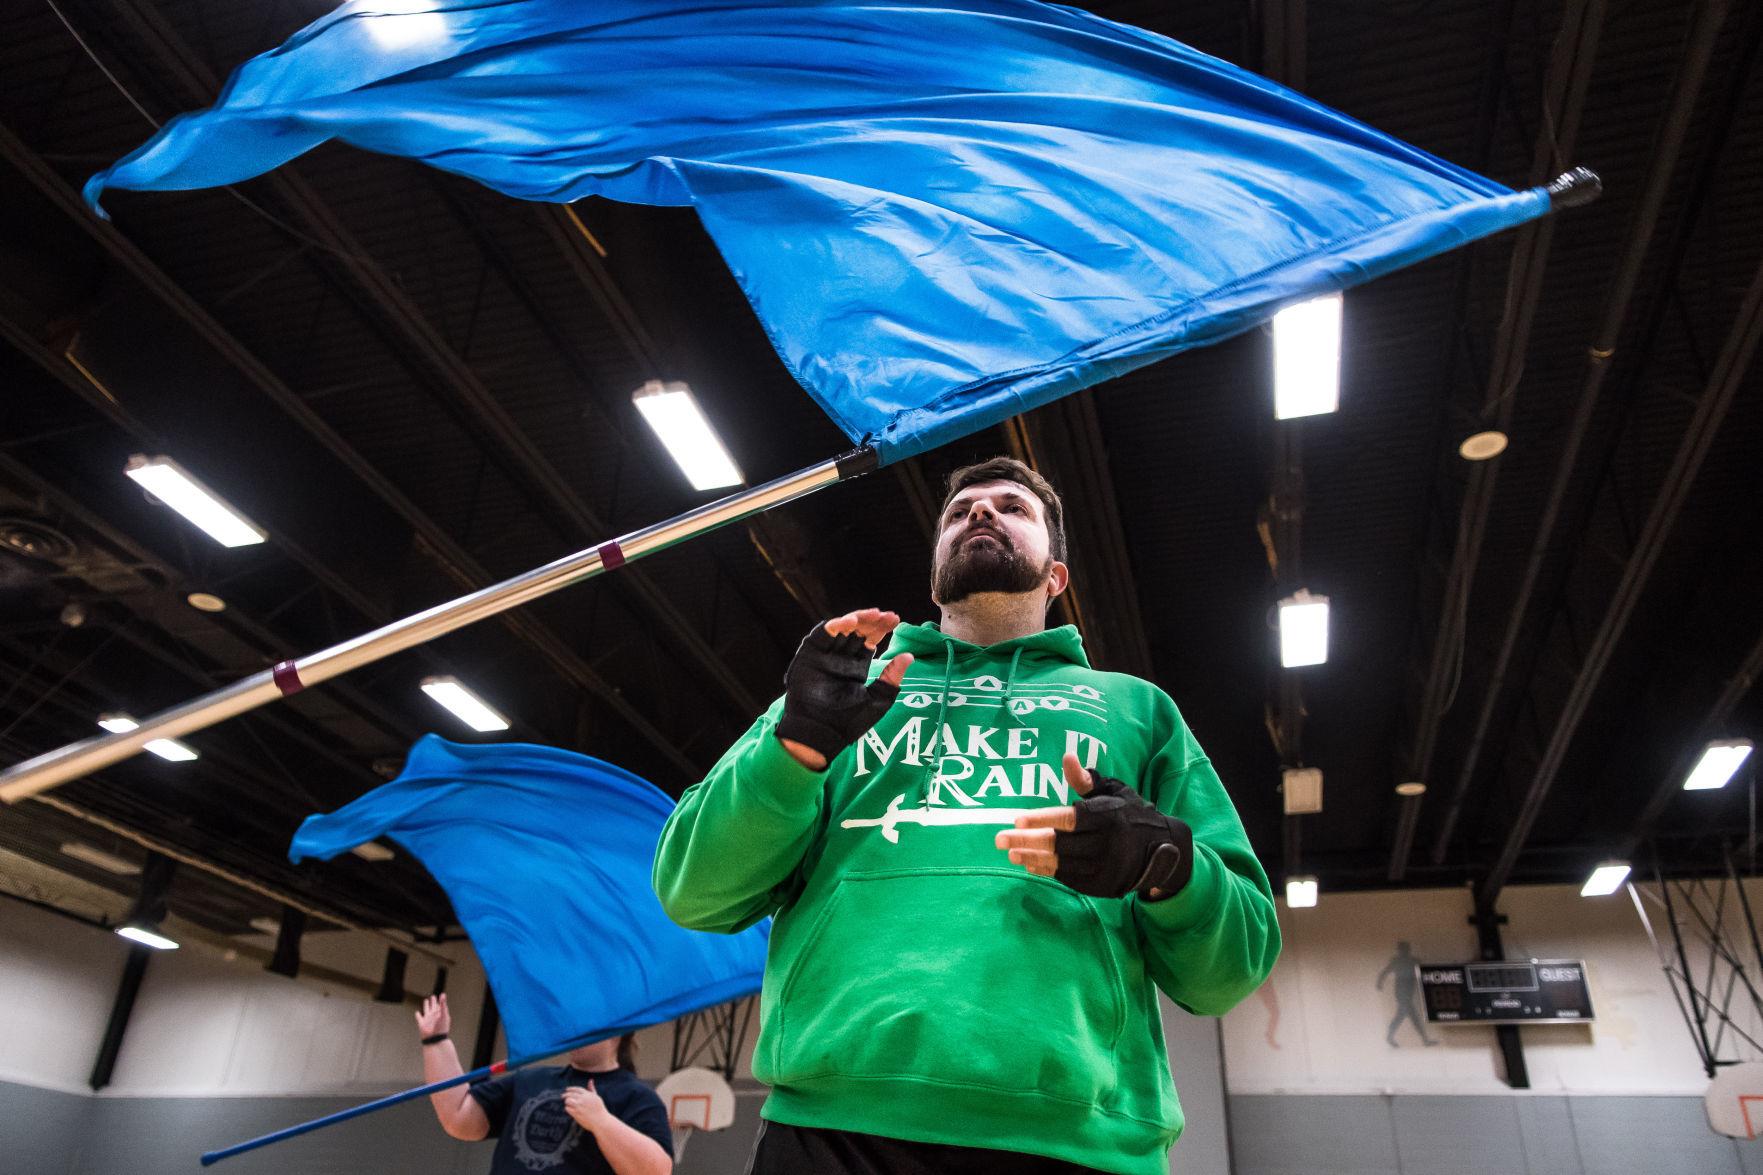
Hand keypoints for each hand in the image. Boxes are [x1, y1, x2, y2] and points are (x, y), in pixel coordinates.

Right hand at [416, 993, 450, 1037]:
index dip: (441, 1001)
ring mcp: (428, 1019)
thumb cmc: (441, 1028)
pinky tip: (417, 1012)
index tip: (441, 996)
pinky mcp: (422, 1023)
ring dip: (426, 1005)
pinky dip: (418, 1015)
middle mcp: (434, 1016)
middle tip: (433, 996)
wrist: (434, 1040)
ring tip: (426, 1000)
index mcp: (441, 1014)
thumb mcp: (443, 1015)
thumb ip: (443, 1005)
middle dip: (433, 1001)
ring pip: (426, 1010)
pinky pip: (419, 1017)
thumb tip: (442, 994)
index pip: (441, 1005)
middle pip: (433, 1006)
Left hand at [563, 1081, 610, 1130]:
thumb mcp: (596, 1097)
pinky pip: (568, 1108)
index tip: (567, 1089)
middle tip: (562, 1096)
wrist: (600, 1121)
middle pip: (570, 1094)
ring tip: (567, 1103)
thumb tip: (590, 1080)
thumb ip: (592, 1089)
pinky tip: (569, 1109)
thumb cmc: (599, 1109)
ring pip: (568, 1101)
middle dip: (565, 1095)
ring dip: (567, 1102)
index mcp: (588, 1094)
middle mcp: (583, 1099)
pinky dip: (567, 1108)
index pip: (576, 1089)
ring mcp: (579, 1106)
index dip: (570, 1089)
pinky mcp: (576, 1113)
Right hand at [776, 608, 913, 769]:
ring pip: (841, 629)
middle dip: (872, 621)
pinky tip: (849, 623)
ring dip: (856, 619)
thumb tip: (909, 656)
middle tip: (885, 616)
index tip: (895, 619)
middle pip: (857, 631)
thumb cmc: (848, 723)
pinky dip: (834, 626)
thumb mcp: (877, 700)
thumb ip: (891, 678)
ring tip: (871, 615)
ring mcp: (825, 656)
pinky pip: (821, 636)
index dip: (881, 628)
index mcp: (856, 666)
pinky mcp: (809, 656)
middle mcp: (840, 658)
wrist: (821, 735)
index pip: (870, 640)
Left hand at [994, 753, 1193, 898]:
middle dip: (1026, 842)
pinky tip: (1030, 864)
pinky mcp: (1104, 885)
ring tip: (1011, 853)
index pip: (1068, 819)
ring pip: (1061, 863)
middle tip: (999, 839)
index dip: (1041, 819)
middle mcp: (1107, 843)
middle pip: (1059, 843)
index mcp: (1107, 816)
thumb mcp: (1114, 791)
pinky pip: (1069, 879)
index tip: (1016, 820)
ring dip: (1032, 858)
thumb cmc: (1131, 814)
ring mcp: (1106, 867)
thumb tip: (1066, 758)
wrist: (1165, 850)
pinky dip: (1048, 871)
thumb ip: (1086, 780)